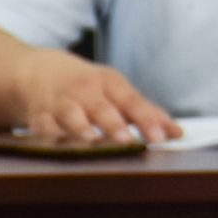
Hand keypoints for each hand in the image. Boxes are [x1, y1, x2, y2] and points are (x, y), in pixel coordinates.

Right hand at [11, 49, 179, 142]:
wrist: (39, 72)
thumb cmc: (88, 85)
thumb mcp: (117, 91)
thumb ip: (147, 113)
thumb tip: (177, 134)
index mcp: (109, 83)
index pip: (132, 102)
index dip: (147, 120)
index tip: (160, 137)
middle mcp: (85, 91)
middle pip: (101, 108)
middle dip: (114, 125)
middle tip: (128, 141)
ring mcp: (60, 103)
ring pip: (70, 116)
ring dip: (81, 129)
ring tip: (93, 141)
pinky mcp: (39, 116)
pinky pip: (43, 128)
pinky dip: (50, 136)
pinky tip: (59, 145)